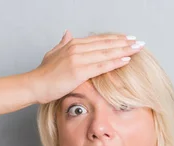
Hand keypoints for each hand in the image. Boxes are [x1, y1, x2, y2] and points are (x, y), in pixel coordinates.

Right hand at [27, 30, 142, 103]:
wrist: (34, 85)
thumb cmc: (43, 74)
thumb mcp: (52, 54)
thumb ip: (62, 43)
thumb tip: (68, 32)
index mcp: (72, 44)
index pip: (99, 40)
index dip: (115, 39)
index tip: (128, 38)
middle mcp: (76, 48)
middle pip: (106, 44)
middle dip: (124, 42)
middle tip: (139, 42)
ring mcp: (78, 59)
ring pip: (106, 53)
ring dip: (124, 50)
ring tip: (138, 48)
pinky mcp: (79, 71)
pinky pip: (101, 66)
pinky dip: (115, 62)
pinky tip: (126, 60)